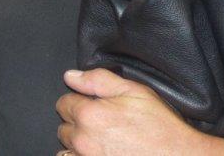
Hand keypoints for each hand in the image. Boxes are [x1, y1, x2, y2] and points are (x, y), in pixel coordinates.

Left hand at [55, 68, 208, 154]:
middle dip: (78, 122)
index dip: (79, 100)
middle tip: (103, 122)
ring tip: (102, 140)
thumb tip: (71, 76)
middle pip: (64, 126)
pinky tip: (99, 151)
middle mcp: (83, 140)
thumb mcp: (133, 91)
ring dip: (79, 142)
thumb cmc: (160, 126)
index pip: (63, 103)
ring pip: (68, 147)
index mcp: (89, 114)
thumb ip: (97, 79)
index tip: (94, 104)